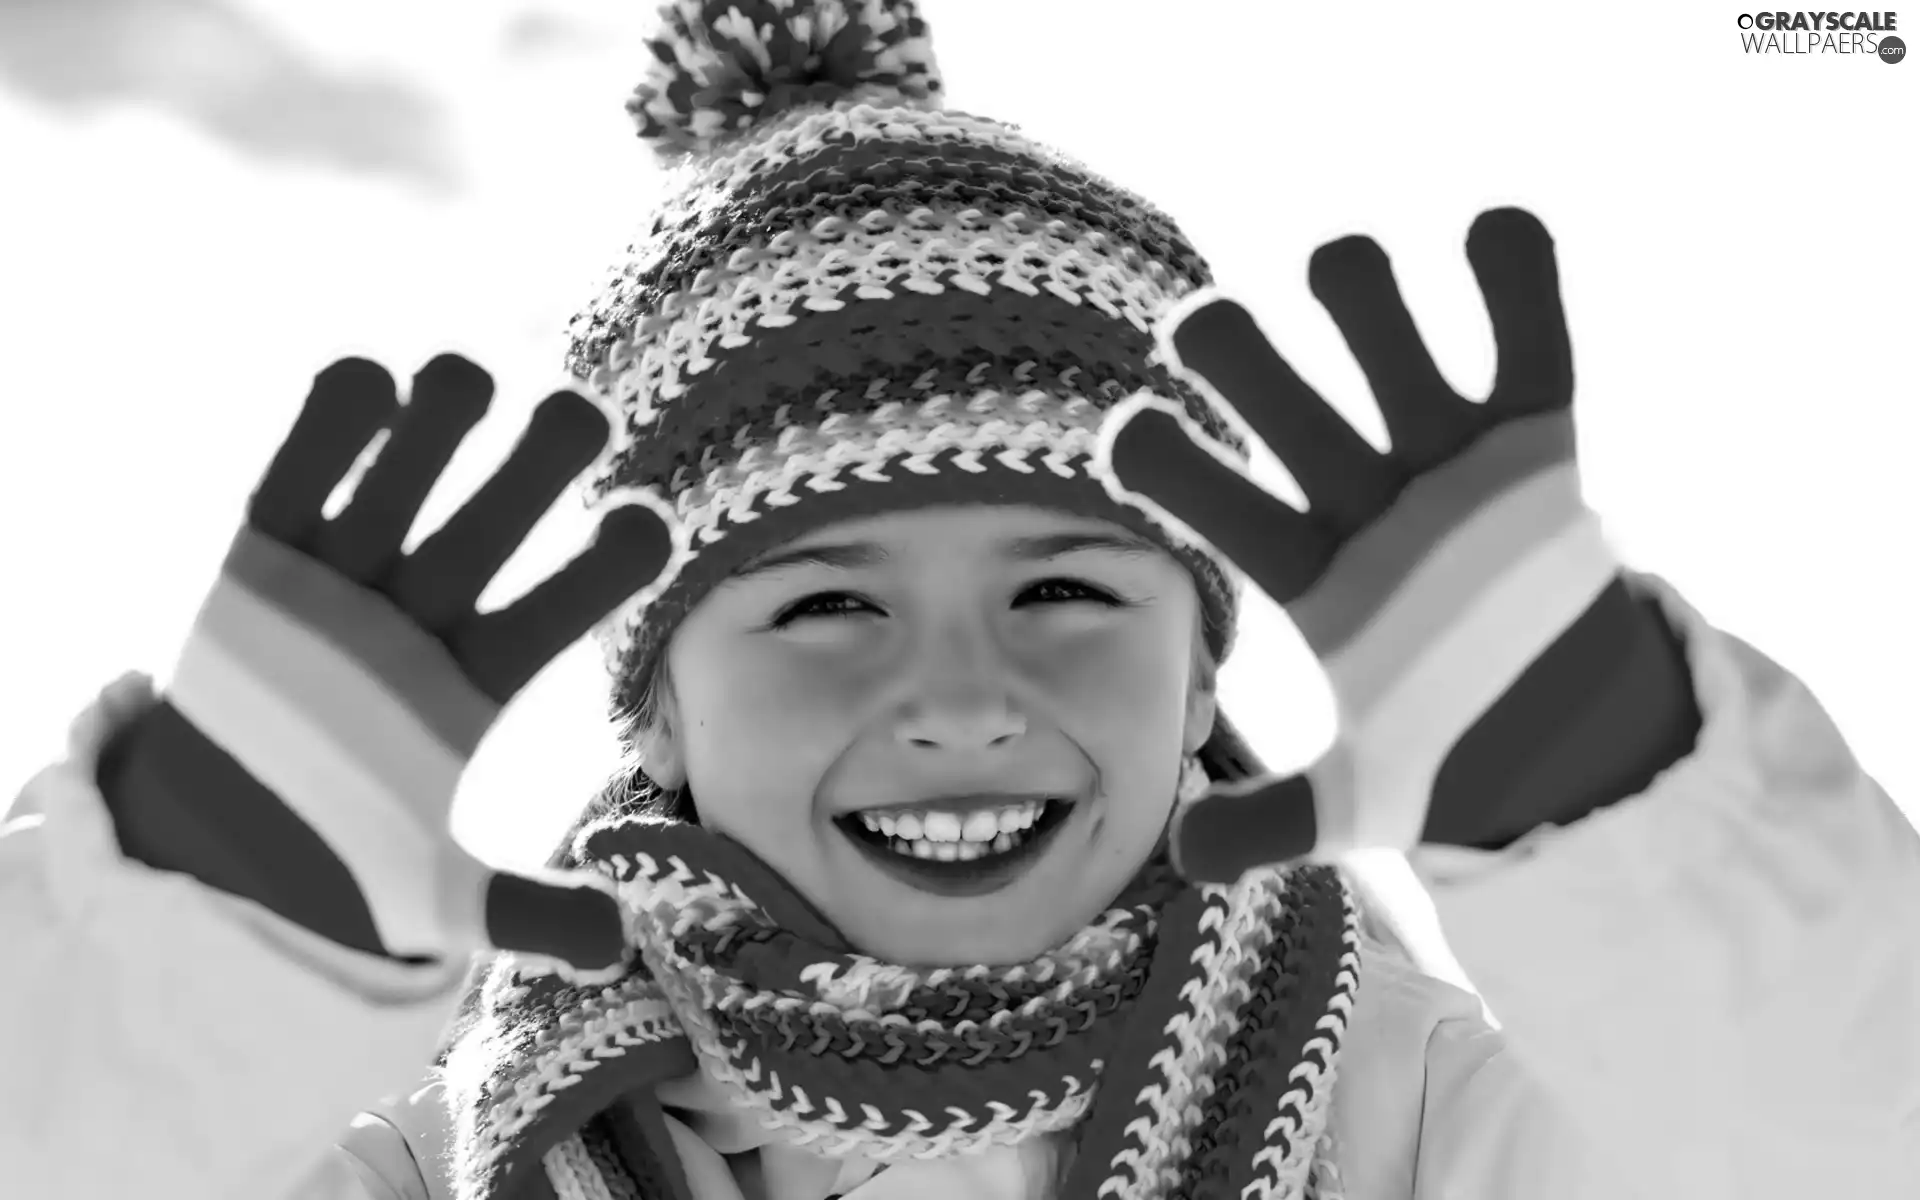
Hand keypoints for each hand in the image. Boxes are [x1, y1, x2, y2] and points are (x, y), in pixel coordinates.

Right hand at [98, 356, 677, 972]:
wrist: (215, 852)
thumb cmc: (337, 863)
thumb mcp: (432, 901)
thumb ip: (522, 915)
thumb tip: (615, 949)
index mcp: (469, 685)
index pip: (552, 613)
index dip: (600, 568)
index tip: (649, 525)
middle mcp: (417, 620)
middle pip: (488, 529)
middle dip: (531, 470)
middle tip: (578, 415)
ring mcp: (341, 585)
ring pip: (399, 488)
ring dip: (435, 429)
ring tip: (469, 376)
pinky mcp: (260, 561)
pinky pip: (295, 482)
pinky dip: (327, 430)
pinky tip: (369, 376)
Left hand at [1098, 207, 1623, 881]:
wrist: (1565, 737)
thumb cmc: (1450, 749)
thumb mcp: (1363, 798)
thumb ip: (1273, 824)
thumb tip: (1181, 859)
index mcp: (1311, 571)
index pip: (1210, 499)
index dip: (1163, 462)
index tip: (1132, 443)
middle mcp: (1365, 499)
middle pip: (1277, 398)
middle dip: (1234, 355)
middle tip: (1207, 333)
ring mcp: (1449, 464)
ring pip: (1382, 341)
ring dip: (1353, 291)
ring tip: (1340, 266)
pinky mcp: (1538, 441)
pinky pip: (1528, 337)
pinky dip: (1515, 272)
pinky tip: (1487, 231)